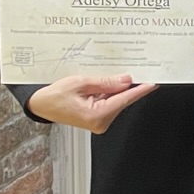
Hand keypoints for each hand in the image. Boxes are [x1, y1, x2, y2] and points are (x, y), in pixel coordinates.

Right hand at [27, 74, 158, 133]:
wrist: (39, 104)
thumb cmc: (53, 96)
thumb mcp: (79, 82)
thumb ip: (105, 82)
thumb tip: (126, 80)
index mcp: (96, 115)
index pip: (125, 99)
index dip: (140, 90)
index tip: (153, 82)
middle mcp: (100, 122)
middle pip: (122, 100)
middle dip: (128, 86)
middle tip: (138, 70)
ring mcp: (99, 122)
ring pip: (116, 102)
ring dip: (117, 89)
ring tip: (113, 75)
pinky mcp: (97, 119)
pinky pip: (109, 104)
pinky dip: (110, 94)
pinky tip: (108, 84)